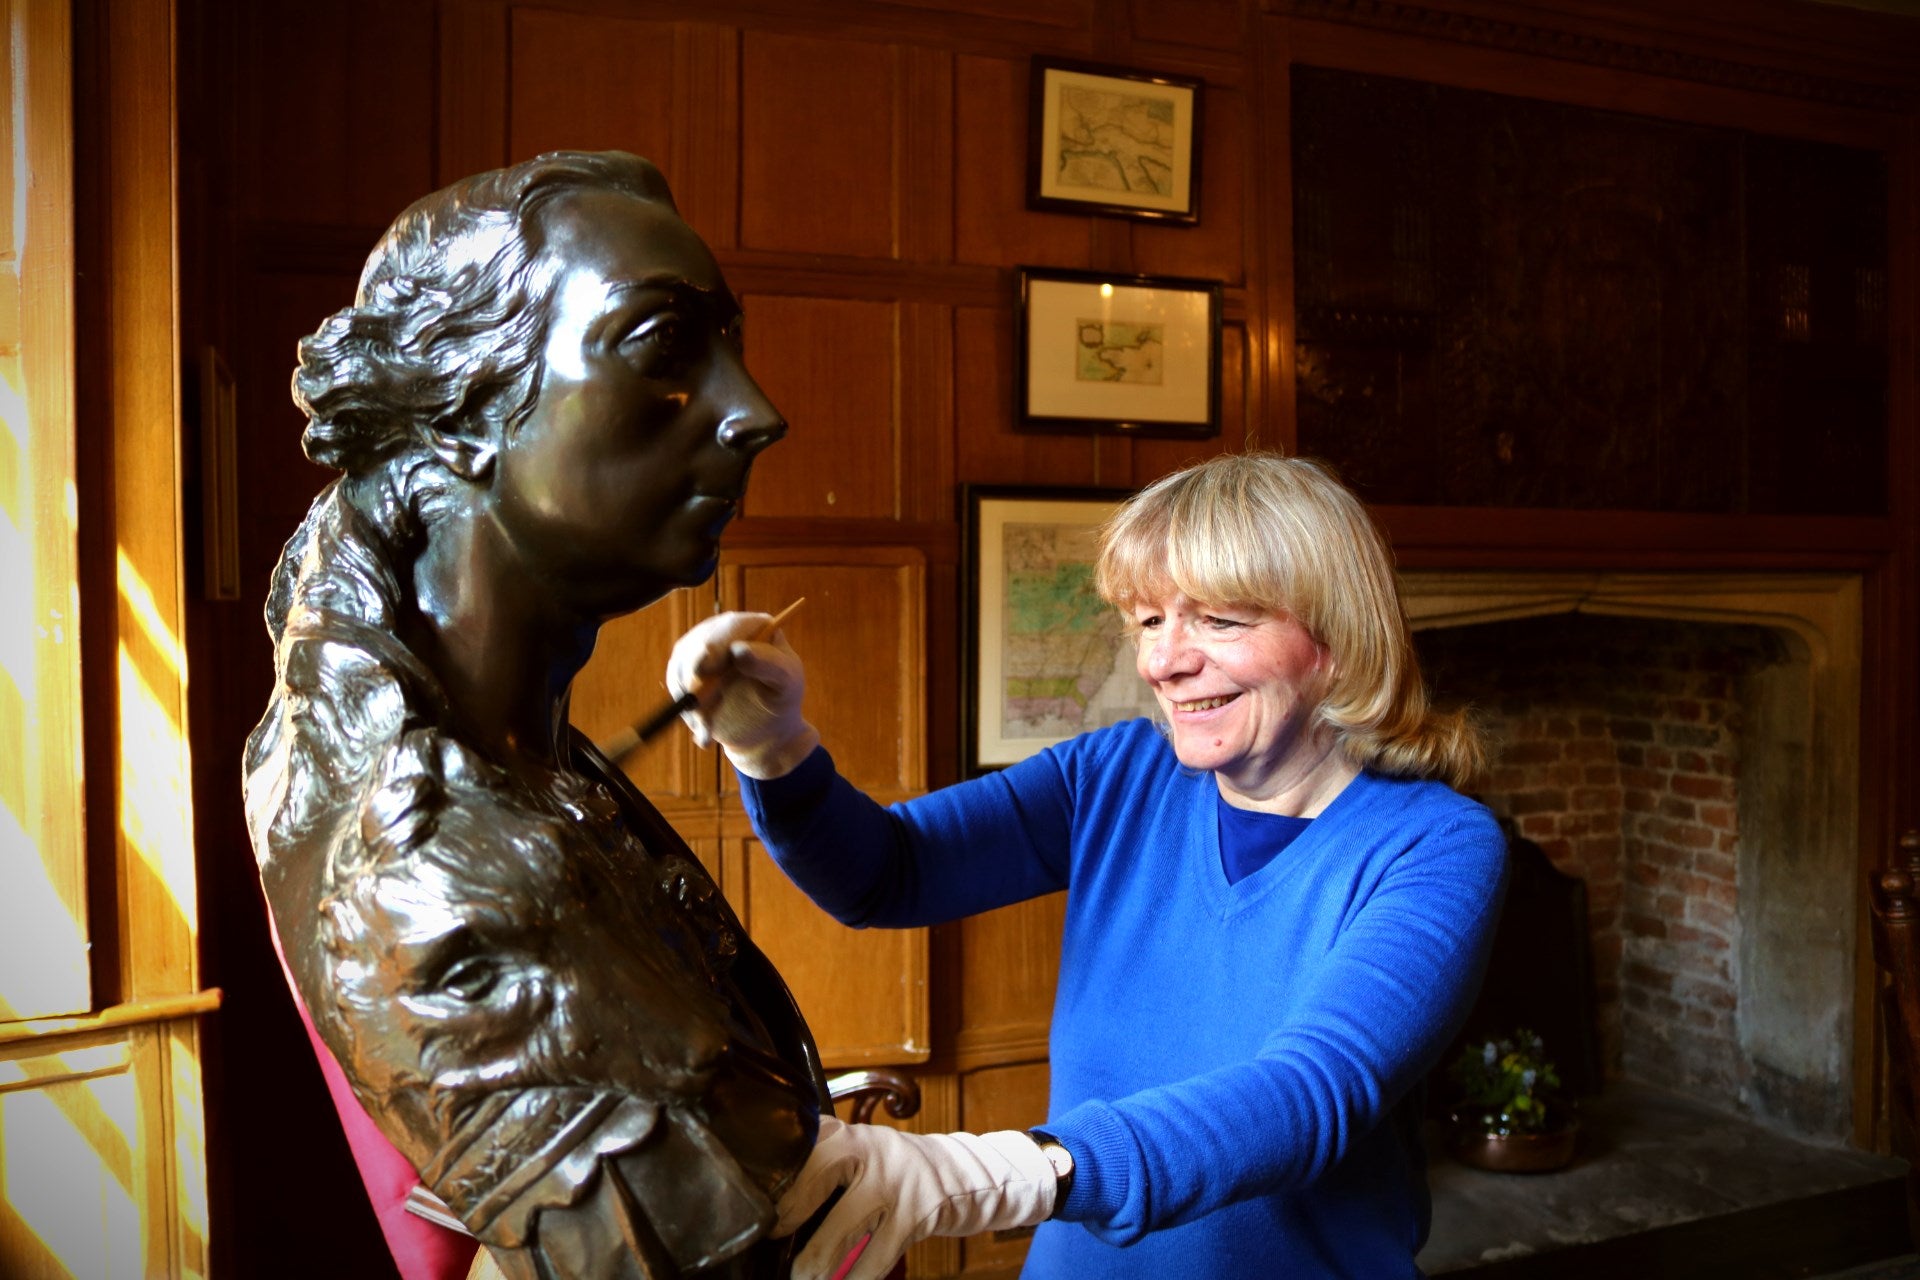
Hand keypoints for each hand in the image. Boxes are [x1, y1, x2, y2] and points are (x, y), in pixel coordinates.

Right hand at [665, 611, 818, 778]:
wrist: (764, 726)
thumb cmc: (781, 699)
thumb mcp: (785, 682)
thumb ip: (767, 664)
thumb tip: (738, 649)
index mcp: (753, 626)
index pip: (730, 627)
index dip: (714, 646)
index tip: (702, 671)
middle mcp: (724, 631)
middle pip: (698, 643)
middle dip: (695, 679)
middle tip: (700, 712)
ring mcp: (701, 647)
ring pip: (682, 667)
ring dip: (692, 702)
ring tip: (708, 729)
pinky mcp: (685, 668)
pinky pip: (676, 685)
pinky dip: (686, 711)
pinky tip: (702, 730)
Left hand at [773, 1116, 1056, 1279]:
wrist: (963, 1175)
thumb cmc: (896, 1171)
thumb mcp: (862, 1154)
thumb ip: (823, 1166)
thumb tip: (774, 1206)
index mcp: (849, 1134)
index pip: (804, 1145)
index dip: (777, 1178)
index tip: (756, 1204)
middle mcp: (871, 1150)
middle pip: (818, 1173)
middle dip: (790, 1213)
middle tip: (773, 1238)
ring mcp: (895, 1183)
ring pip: (844, 1227)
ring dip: (817, 1261)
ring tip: (802, 1276)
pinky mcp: (916, 1217)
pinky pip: (875, 1258)